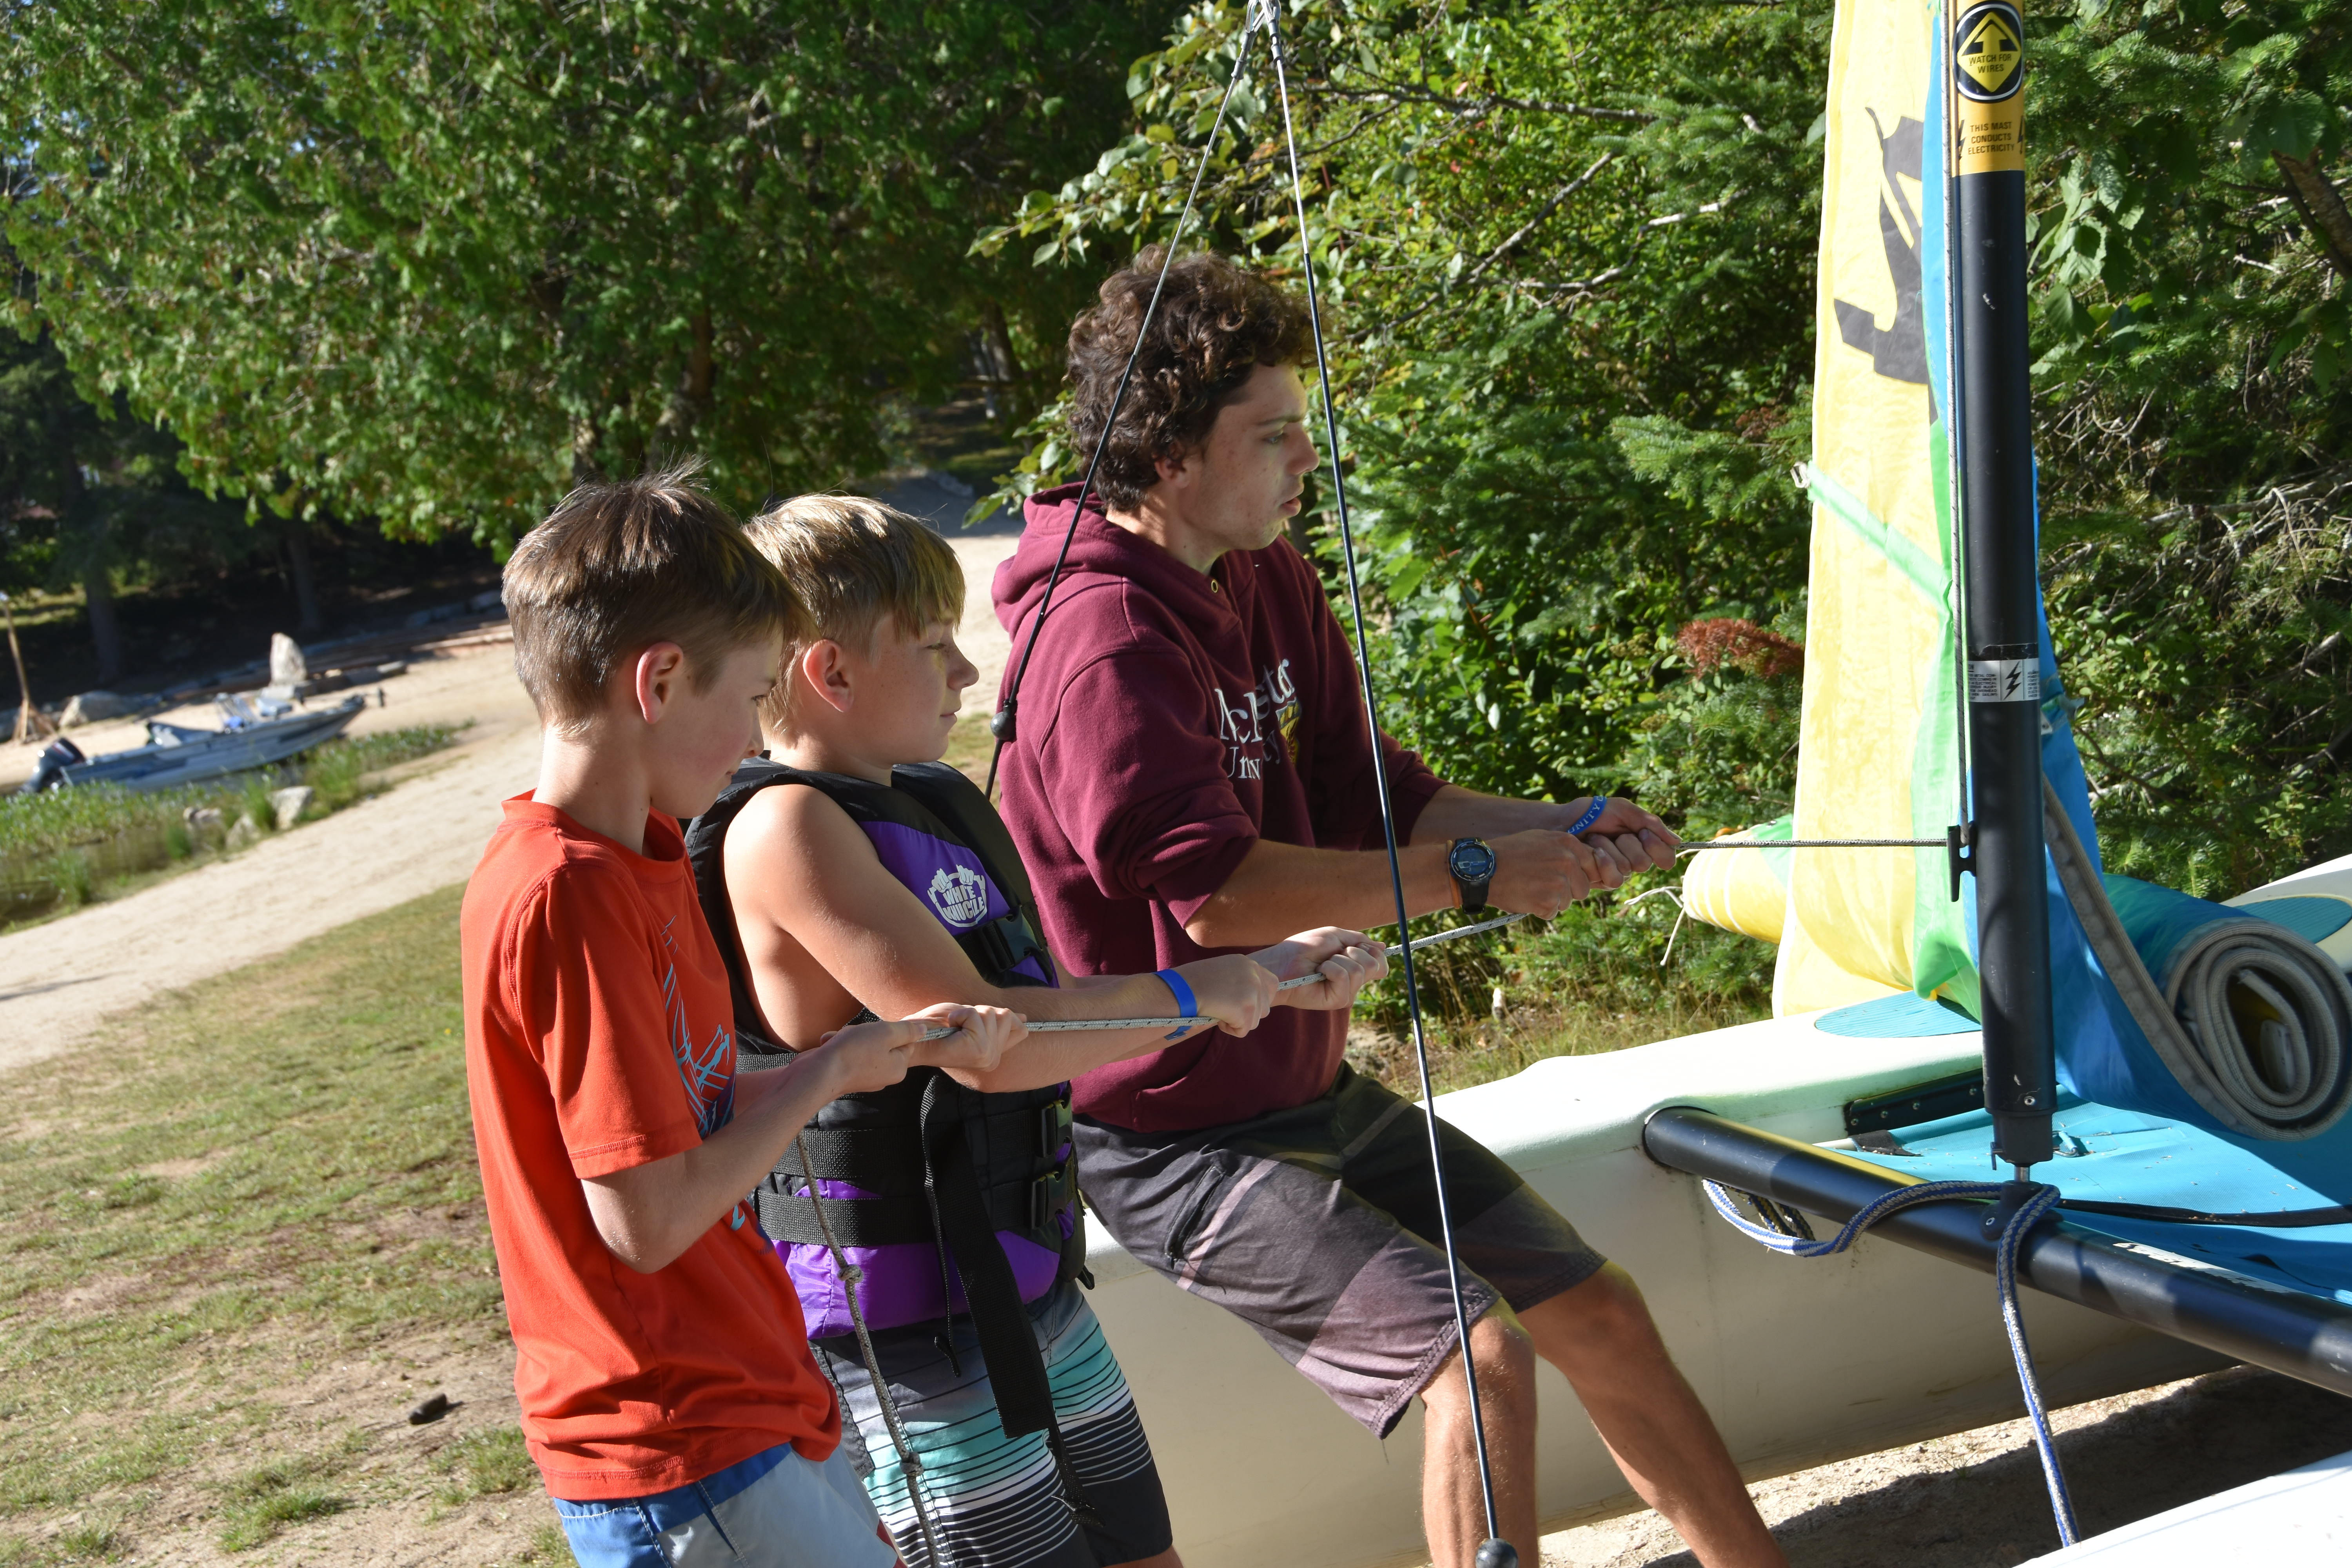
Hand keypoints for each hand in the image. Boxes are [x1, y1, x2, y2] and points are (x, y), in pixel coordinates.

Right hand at [805, 1016, 928, 1097]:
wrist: (817, 1074)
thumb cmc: (853, 1053)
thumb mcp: (886, 1033)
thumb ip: (907, 1031)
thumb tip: (923, 1030)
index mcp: (898, 1067)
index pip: (905, 1041)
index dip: (889, 1029)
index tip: (876, 1030)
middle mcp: (883, 1074)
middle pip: (881, 1041)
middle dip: (865, 1032)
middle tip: (857, 1035)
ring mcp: (863, 1075)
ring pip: (861, 1043)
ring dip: (848, 1036)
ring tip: (840, 1042)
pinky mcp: (845, 1074)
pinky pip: (845, 1051)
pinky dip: (837, 1045)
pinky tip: (830, 1047)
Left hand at [908, 1002, 1027, 1087]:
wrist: (914, 1040)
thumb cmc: (938, 1030)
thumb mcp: (973, 1022)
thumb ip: (998, 1023)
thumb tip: (1024, 1018)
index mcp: (994, 1055)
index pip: (1018, 1028)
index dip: (1002, 1017)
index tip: (977, 1021)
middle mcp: (993, 1059)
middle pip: (1005, 1016)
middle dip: (981, 1012)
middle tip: (961, 1025)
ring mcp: (987, 1056)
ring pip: (990, 1014)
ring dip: (969, 1013)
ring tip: (954, 1026)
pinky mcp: (977, 1049)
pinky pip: (976, 1016)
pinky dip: (960, 1014)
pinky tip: (950, 1027)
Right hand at [1169, 954, 1279, 1036]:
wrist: (1180, 990)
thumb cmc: (1191, 983)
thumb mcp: (1220, 972)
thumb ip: (1238, 980)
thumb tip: (1247, 999)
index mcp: (1247, 963)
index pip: (1271, 984)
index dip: (1258, 998)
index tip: (1241, 1003)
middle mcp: (1254, 974)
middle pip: (1265, 1006)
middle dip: (1247, 1013)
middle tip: (1224, 1007)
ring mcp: (1253, 990)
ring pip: (1255, 1020)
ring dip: (1237, 1021)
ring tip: (1217, 1010)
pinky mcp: (1247, 1008)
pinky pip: (1244, 1030)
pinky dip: (1230, 1029)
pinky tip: (1216, 1017)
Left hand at [1253, 926, 1386, 1011]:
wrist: (1283, 961)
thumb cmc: (1304, 948)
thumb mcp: (1335, 936)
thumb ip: (1359, 940)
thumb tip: (1382, 947)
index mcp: (1355, 967)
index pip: (1381, 965)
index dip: (1373, 952)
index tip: (1353, 946)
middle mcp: (1354, 982)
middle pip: (1375, 966)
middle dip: (1353, 952)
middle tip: (1333, 955)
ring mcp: (1347, 992)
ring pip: (1360, 970)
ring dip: (1338, 959)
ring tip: (1322, 964)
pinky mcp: (1337, 1000)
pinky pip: (1345, 977)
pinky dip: (1331, 968)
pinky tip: (1319, 972)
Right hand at [1486, 827, 1619, 914]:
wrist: (1481, 869)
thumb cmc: (1509, 853)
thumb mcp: (1540, 839)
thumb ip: (1565, 849)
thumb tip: (1591, 861)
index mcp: (1567, 843)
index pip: (1593, 866)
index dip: (1579, 875)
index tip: (1565, 877)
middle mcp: (1567, 861)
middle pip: (1583, 888)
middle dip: (1566, 891)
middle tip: (1541, 884)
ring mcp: (1559, 882)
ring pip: (1567, 902)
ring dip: (1551, 900)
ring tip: (1529, 887)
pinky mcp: (1548, 902)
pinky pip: (1552, 913)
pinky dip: (1539, 910)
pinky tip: (1524, 897)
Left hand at [1561, 795, 1679, 873]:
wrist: (1563, 820)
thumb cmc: (1592, 813)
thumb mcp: (1624, 810)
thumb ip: (1651, 823)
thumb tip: (1677, 841)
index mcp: (1642, 845)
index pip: (1666, 858)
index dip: (1657, 847)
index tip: (1643, 832)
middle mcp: (1632, 861)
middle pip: (1645, 864)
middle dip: (1628, 844)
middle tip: (1616, 833)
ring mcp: (1616, 872)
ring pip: (1628, 870)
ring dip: (1611, 849)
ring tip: (1596, 838)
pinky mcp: (1600, 881)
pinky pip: (1612, 879)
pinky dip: (1602, 861)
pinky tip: (1591, 850)